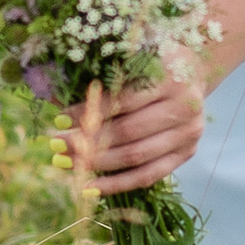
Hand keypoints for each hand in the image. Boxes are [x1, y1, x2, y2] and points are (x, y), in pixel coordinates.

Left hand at [62, 72, 205, 196]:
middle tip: (57, 144)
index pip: (122, 100)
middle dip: (87, 141)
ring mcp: (188, 133)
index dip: (89, 111)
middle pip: (128, 132)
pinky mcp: (186, 153)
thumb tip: (51, 97)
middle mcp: (184, 106)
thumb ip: (98, 78)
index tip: (60, 118)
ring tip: (66, 163)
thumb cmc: (151, 61)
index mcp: (170, 75)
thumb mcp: (129, 57)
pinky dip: (116, 184)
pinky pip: (147, 176)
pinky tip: (89, 187)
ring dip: (96, 163)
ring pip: (135, 157)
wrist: (193, 71)